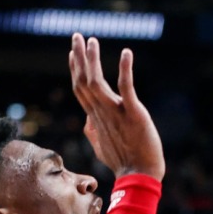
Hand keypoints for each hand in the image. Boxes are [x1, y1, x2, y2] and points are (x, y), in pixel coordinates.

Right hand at [69, 33, 164, 180]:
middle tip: (77, 36)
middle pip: (84, 81)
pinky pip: (127, 88)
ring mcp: (116, 113)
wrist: (140, 177)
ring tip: (91, 40)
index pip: (81, 90)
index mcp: (96, 118)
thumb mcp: (102, 146)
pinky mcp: (134, 114)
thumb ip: (93, 132)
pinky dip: (125, 70)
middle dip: (80, 58)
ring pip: (97, 82)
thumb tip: (86, 121)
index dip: (75, 71)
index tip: (72, 53)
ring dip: (93, 60)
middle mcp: (102, 113)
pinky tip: (126, 53)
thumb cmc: (123, 163)